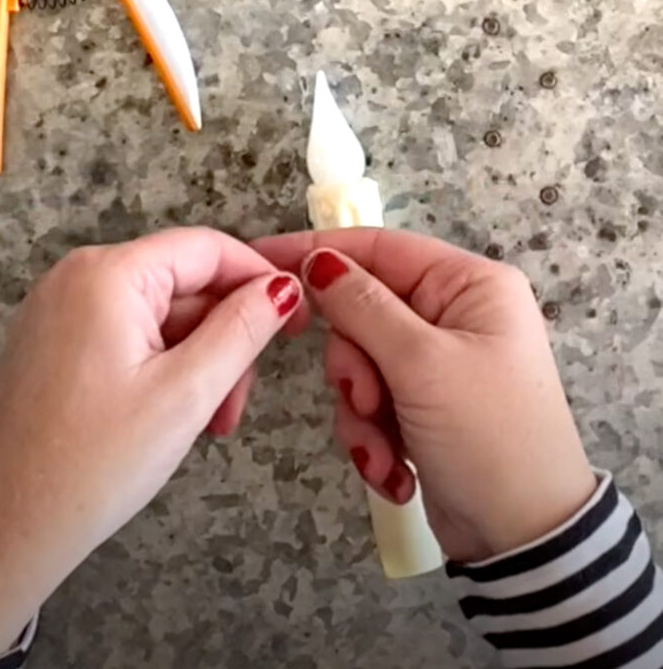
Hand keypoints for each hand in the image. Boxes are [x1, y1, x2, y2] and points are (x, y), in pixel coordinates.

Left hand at [0, 228, 303, 659]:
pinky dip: (163, 367)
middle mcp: (78, 277)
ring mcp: (62, 309)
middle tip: (236, 404)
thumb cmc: (89, 467)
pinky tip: (172, 415)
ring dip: (197, 362)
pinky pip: (130, 334)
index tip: (297, 317)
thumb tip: (284, 287)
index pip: (206, 248)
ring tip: (207, 423)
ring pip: (161, 315)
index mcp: (107, 275)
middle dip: (224, 339)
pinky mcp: (57, 341)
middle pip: (185, 284)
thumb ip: (243, 329)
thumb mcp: (187, 393)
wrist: (4, 532)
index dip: (260, 278)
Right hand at [255, 228, 595, 563]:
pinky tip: (396, 470)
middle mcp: (455, 314)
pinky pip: (374, 401)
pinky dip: (374, 436)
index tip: (264, 257)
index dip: (321, 252)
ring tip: (384, 448)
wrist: (525, 541)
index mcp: (470, 285)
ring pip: (362, 362)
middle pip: (363, 311)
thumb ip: (362, 307)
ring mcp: (439, 362)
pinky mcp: (425, 405)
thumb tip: (318, 261)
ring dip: (362, 411)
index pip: (381, 249)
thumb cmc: (487, 437)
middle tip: (367, 400)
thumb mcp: (421, 364)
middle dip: (355, 366)